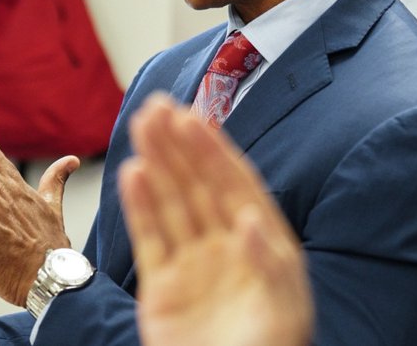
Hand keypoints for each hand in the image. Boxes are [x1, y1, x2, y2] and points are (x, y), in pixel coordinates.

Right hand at [119, 95, 312, 345]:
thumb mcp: (284, 311)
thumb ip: (269, 263)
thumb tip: (249, 218)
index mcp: (264, 245)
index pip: (237, 186)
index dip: (216, 151)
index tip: (196, 118)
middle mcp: (226, 247)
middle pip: (199, 185)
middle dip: (179, 145)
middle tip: (158, 106)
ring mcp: (193, 264)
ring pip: (172, 202)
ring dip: (157, 162)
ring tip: (141, 124)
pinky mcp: (162, 286)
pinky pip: (150, 237)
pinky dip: (140, 205)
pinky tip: (133, 173)